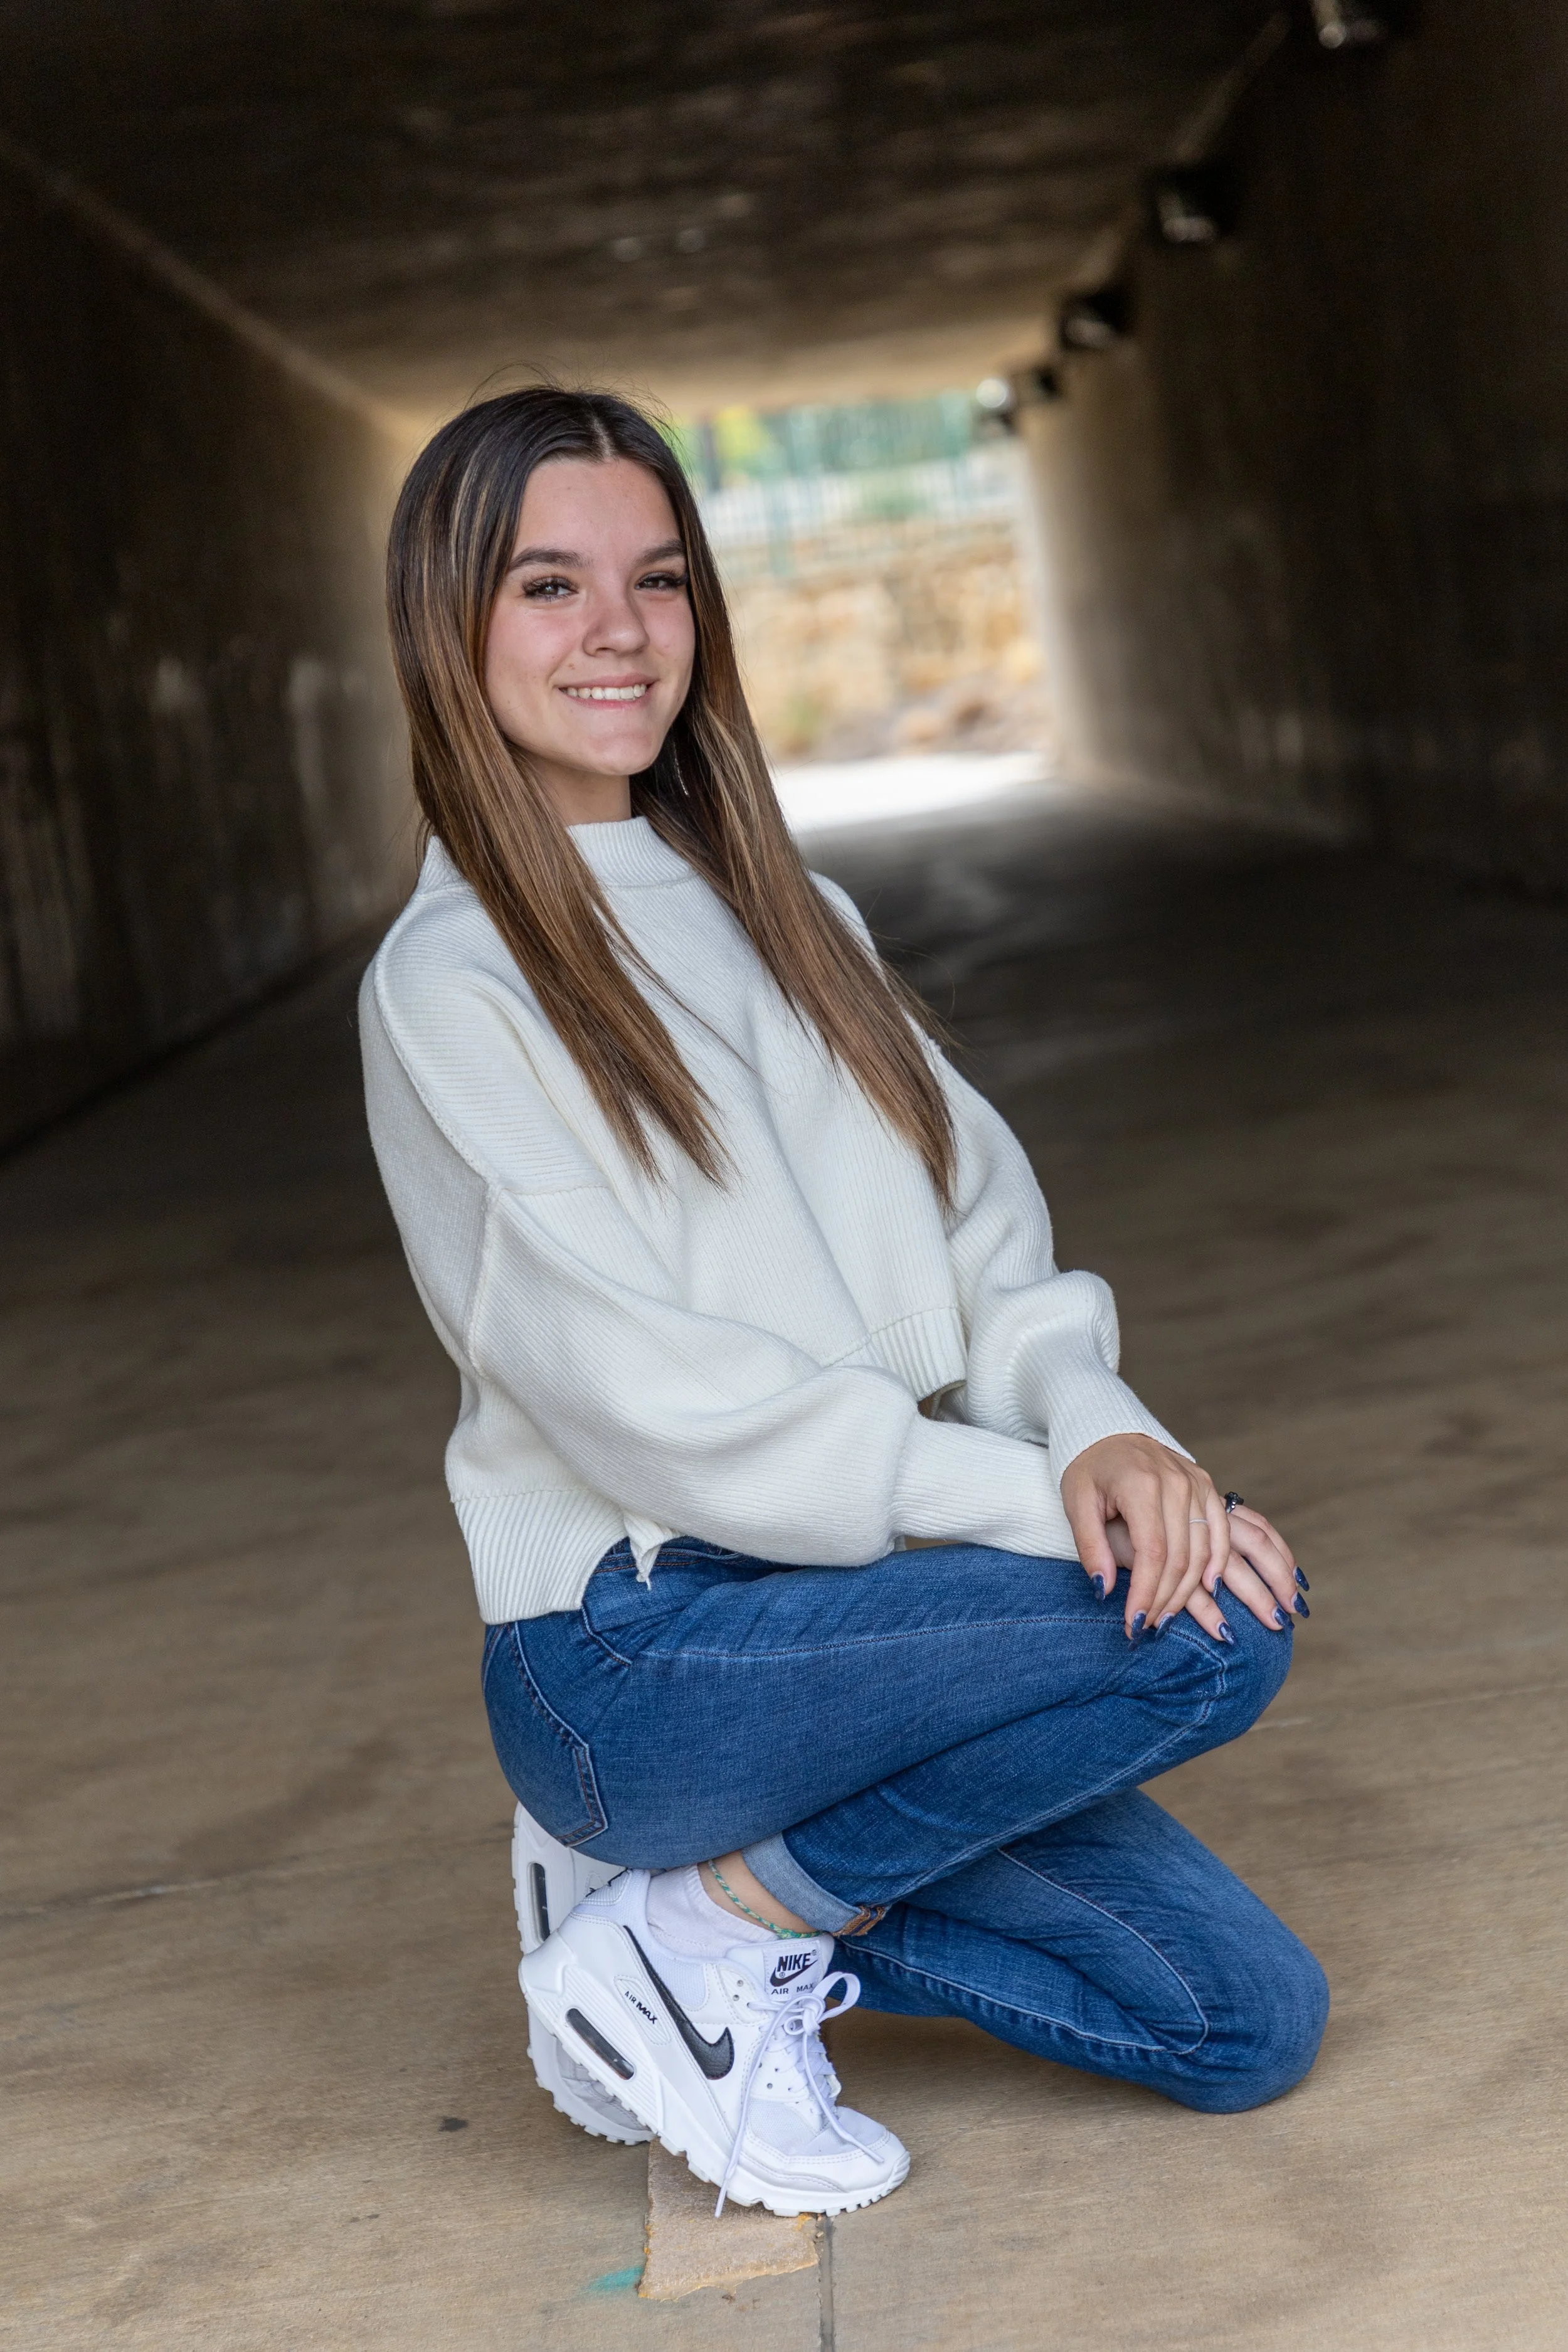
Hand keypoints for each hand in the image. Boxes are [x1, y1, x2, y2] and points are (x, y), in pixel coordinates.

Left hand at [1060, 1435, 1302, 1639]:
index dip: (1146, 1594)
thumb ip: (1091, 1547)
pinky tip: (1207, 1588)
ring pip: (1203, 1551)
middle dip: (1165, 1600)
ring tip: (1167, 1615)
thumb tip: (1104, 1591)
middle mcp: (1176, 1483)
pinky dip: (1216, 1563)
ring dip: (1189, 1590)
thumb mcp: (1076, 1503)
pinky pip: (1220, 1532)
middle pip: (1181, 1558)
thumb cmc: (1087, 1469)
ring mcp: (1196, 1483)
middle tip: (1147, 1627)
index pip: (1153, 1553)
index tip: (1133, 1624)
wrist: (1107, 1430)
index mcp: (1141, 1485)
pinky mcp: (1206, 1486)